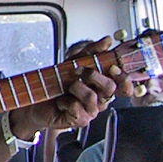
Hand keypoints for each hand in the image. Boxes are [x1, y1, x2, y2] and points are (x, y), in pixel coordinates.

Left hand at [12, 36, 131, 135]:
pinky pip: (77, 108)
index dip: (124, 78)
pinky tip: (61, 101)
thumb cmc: (58, 81)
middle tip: (77, 70)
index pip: (124, 85)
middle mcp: (101, 99)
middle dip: (92, 75)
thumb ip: (91, 51)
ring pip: (92, 97)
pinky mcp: (80, 120)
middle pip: (110, 88)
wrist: (38, 98)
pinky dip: (65, 101)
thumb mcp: (74, 60)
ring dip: (75, 87)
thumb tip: (108, 41)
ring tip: (66, 87)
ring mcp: (91, 111)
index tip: (113, 68)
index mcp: (103, 85)